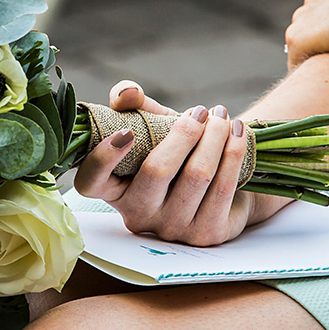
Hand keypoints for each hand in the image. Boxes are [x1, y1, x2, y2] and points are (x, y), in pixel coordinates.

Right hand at [73, 80, 254, 246]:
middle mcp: (139, 215)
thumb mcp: (153, 126)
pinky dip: (233, 152)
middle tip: (201, 111)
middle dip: (184, 133)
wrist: (224, 183)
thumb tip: (126, 94)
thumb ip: (134, 104)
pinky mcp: (207, 235)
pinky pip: (222, 187)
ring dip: (215, 137)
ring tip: (222, 117)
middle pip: (157, 171)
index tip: (126, 131)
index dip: (103, 159)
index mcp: (115, 190)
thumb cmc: (179, 154)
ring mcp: (172, 229)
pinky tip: (237, 133)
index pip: (91, 182)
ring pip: (197, 175)